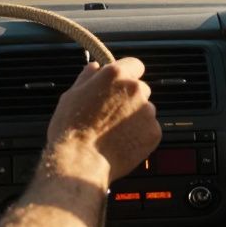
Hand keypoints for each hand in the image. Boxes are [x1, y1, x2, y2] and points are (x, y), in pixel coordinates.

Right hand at [45, 58, 161, 183]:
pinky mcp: (154, 132)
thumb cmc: (71, 128)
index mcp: (115, 74)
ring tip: (114, 132)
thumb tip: (95, 66)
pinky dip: (140, 135)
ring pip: (146, 109)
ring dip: (135, 116)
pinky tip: (122, 143)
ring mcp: (147, 111)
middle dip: (130, 98)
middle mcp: (135, 88)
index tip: (119, 86)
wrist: (81, 161)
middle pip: (141, 88)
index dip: (127, 75)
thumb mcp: (72, 94)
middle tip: (112, 114)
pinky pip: (149, 129)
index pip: (135, 65)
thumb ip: (87, 77)